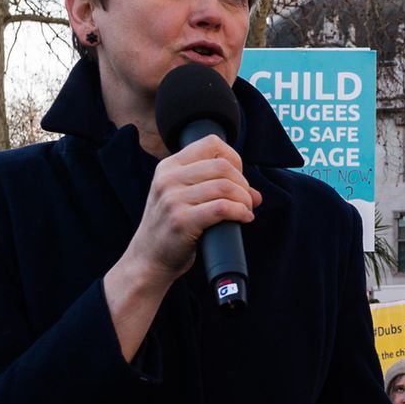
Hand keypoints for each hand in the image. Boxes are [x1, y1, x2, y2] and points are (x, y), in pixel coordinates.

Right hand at [120, 135, 262, 286]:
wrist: (148, 259)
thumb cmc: (172, 229)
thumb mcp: (183, 199)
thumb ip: (214, 188)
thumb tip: (256, 194)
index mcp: (169, 167)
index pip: (211, 144)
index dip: (234, 158)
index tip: (238, 178)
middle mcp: (168, 179)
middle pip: (222, 166)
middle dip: (243, 183)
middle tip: (246, 200)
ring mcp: (173, 200)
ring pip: (225, 187)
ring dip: (244, 199)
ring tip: (246, 210)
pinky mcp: (182, 221)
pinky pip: (222, 208)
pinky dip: (240, 212)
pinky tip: (244, 218)